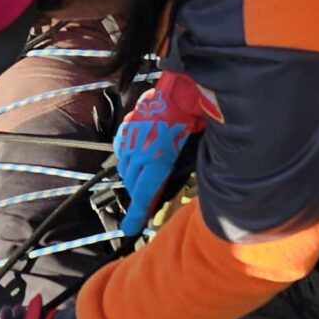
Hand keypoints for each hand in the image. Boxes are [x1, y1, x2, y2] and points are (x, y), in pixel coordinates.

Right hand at [112, 69, 212, 236]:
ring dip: (134, 175)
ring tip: (144, 177)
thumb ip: (182, 169)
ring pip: (126, 165)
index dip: (137, 214)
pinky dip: (129, 155)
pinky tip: (137, 155)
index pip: (144, 194)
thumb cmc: (194, 117)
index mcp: (157, 160)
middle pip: (133, 182)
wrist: (181, 88)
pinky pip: (123, 147)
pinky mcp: (129, 125)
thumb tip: (182, 182)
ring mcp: (131, 137)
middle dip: (139, 194)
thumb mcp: (194, 149)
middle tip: (147, 200)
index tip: (128, 230)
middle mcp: (139, 151)